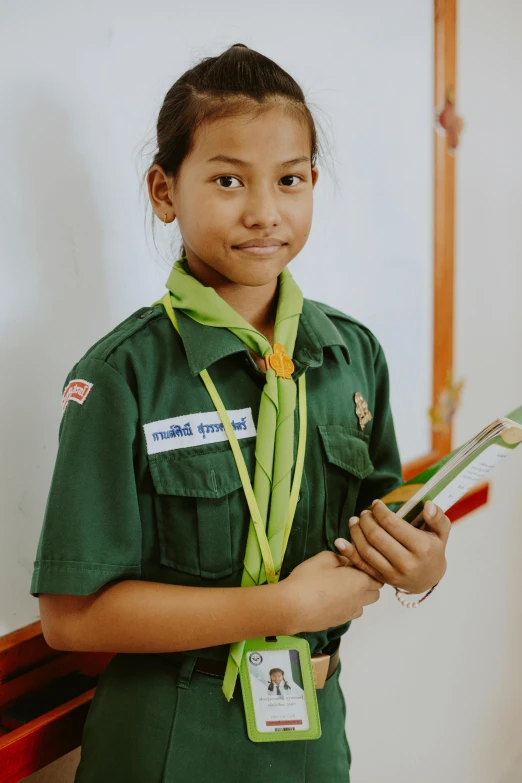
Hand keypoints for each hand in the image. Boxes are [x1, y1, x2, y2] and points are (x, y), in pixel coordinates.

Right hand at [281, 550, 383, 632]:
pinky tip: (332, 599)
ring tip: (341, 588)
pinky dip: (348, 606)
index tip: (355, 563)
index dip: (368, 568)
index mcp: (360, 581)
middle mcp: (359, 599)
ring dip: (359, 596)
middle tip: (351, 574)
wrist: (292, 607)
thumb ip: (340, 557)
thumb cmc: (308, 580)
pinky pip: (351, 612)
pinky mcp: (339, 622)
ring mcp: (350, 613)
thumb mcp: (323, 558)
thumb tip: (346, 561)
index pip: (377, 575)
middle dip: (368, 583)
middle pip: (375, 592)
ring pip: (364, 605)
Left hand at [334, 499, 449, 593]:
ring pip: (366, 551)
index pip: (392, 524)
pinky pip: (361, 565)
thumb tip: (428, 505)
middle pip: (376, 537)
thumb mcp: (441, 533)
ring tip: (354, 521)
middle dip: (366, 520)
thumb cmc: (432, 550)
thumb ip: (437, 517)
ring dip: (356, 533)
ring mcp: (393, 574)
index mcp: (421, 548)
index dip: (379, 511)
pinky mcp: (382, 579)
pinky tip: (340, 541)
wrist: (428, 578)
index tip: (376, 503)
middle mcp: (406, 563)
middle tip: (364, 512)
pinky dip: (348, 553)